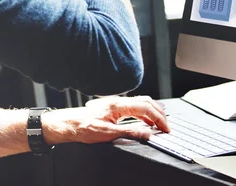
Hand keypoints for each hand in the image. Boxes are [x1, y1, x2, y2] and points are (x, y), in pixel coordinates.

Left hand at [42, 96, 169, 144]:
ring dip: (153, 111)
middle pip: (146, 102)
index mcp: (119, 105)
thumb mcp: (108, 133)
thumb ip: (129, 132)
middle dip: (159, 113)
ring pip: (141, 102)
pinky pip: (134, 106)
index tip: (165, 128)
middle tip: (166, 126)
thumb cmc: (83, 127)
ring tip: (160, 123)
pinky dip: (144, 112)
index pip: (146, 108)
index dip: (158, 118)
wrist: (69, 124)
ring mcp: (117, 103)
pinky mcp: (114, 107)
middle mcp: (119, 101)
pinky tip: (146, 120)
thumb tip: (147, 133)